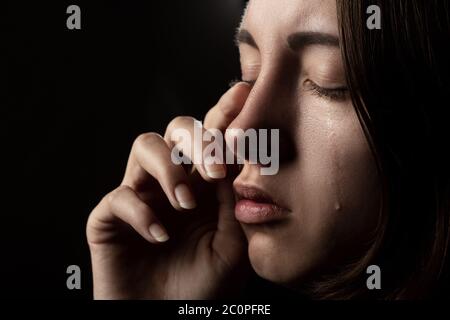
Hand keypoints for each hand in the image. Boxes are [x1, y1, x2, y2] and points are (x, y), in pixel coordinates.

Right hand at [86, 83, 251, 298]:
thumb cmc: (203, 288)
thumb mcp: (233, 245)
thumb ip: (233, 201)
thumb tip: (235, 157)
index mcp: (202, 185)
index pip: (212, 139)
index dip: (225, 113)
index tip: (244, 93)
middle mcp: (170, 183)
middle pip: (175, 129)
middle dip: (196, 138)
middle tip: (214, 170)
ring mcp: (139, 197)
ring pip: (143, 146)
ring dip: (168, 168)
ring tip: (186, 203)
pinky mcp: (109, 218)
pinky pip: (118, 197)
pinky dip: (141, 212)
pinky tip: (160, 236)